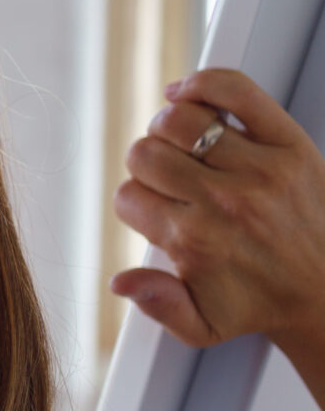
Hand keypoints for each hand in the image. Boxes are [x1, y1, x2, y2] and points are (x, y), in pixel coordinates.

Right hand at [113, 68, 324, 359]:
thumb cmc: (260, 301)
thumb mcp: (202, 325)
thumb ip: (158, 304)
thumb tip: (121, 282)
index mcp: (196, 241)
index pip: (127, 197)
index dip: (132, 203)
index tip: (153, 212)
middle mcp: (224, 201)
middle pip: (144, 154)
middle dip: (144, 166)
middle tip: (167, 181)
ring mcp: (259, 167)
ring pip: (178, 120)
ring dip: (166, 129)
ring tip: (183, 148)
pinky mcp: (289, 141)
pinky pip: (233, 91)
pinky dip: (201, 84)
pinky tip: (187, 97)